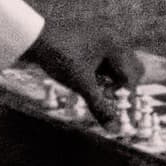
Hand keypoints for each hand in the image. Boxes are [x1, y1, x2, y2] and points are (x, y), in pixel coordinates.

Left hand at [22, 25, 142, 122]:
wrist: (33, 38)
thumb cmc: (60, 58)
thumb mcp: (81, 84)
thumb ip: (99, 106)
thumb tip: (114, 129)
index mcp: (115, 45)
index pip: (131, 75)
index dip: (125, 95)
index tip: (115, 107)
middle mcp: (113, 38)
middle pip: (131, 67)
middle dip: (123, 85)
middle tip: (107, 96)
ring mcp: (103, 37)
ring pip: (120, 63)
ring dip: (114, 79)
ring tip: (98, 89)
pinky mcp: (93, 39)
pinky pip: (108, 58)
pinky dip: (104, 72)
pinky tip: (91, 79)